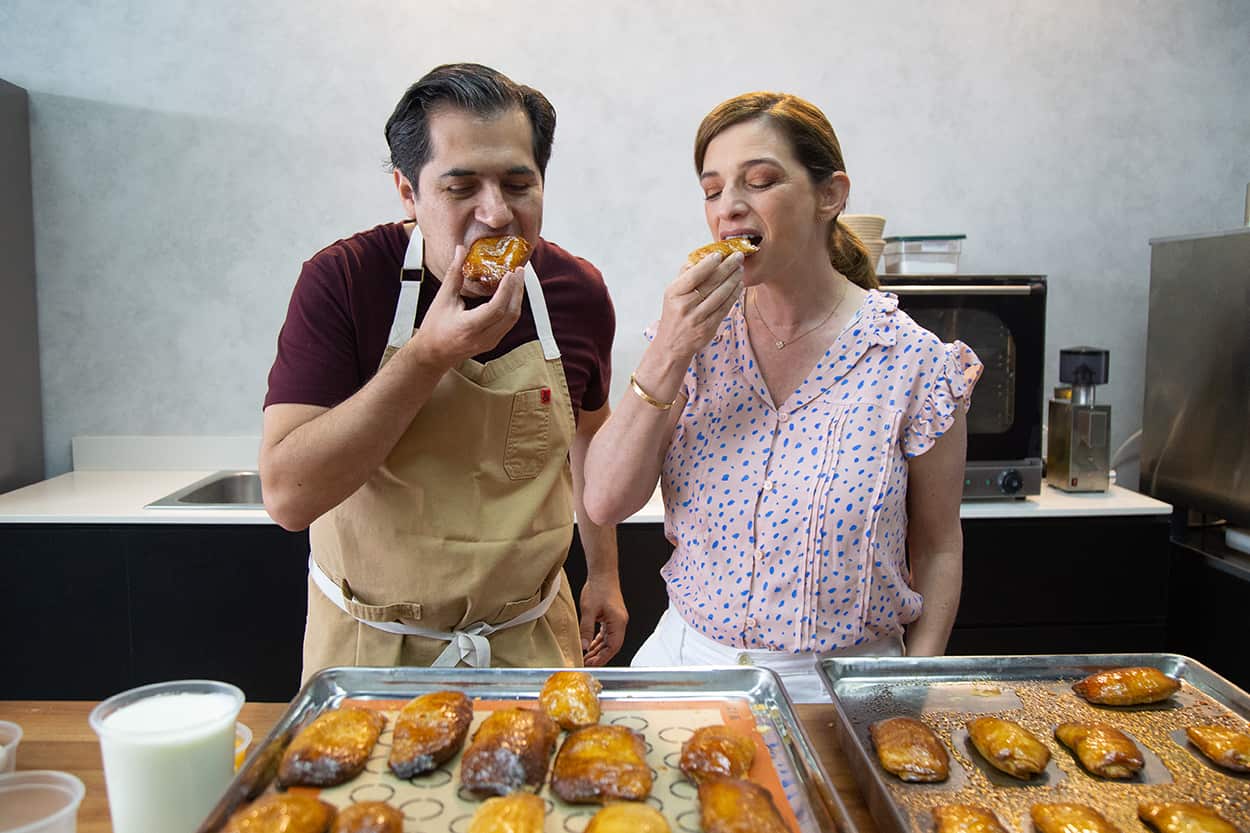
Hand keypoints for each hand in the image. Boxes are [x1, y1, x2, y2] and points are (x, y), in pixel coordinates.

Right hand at [406, 244, 525, 371]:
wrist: (433, 354)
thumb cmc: (434, 327)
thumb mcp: (442, 299)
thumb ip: (454, 274)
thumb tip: (460, 250)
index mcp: (468, 327)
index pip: (495, 309)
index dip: (506, 290)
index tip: (510, 273)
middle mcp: (482, 337)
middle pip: (510, 314)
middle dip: (517, 290)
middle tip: (519, 270)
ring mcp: (490, 342)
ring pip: (513, 319)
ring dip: (517, 297)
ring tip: (518, 279)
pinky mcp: (493, 342)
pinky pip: (509, 323)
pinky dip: (512, 306)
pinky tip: (511, 292)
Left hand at [578, 576, 627, 666]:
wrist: (602, 573)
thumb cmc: (599, 587)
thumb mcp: (589, 610)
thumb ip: (587, 630)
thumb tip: (584, 646)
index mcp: (618, 622)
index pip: (613, 647)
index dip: (602, 658)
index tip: (591, 665)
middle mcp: (620, 622)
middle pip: (611, 646)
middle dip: (599, 656)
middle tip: (586, 663)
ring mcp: (616, 620)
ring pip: (608, 640)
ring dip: (598, 649)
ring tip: (586, 657)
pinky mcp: (611, 617)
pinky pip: (606, 633)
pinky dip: (598, 641)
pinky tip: (590, 645)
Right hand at [652, 251, 744, 360]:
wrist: (672, 345)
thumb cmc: (674, 314)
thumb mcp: (672, 293)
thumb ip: (685, 275)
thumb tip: (702, 257)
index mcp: (674, 293)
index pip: (694, 275)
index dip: (709, 264)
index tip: (720, 254)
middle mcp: (685, 306)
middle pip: (711, 283)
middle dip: (727, 267)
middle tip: (738, 257)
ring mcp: (697, 318)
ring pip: (721, 295)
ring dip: (733, 280)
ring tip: (740, 269)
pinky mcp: (708, 328)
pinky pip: (725, 308)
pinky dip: (734, 295)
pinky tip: (739, 285)